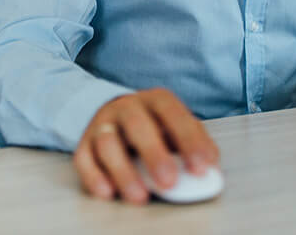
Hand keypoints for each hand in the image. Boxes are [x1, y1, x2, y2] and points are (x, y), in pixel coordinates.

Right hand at [73, 88, 218, 203]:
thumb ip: (194, 141)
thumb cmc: (154, 125)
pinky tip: (108, 193)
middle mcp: (127, 107)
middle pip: (138, 124)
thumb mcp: (175, 126)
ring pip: (108, 142)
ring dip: (123, 171)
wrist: (115, 113)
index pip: (173, 113)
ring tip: (140, 196)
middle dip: (154, 154)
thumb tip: (212, 165)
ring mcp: (103, 124)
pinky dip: (94, 177)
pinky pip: (83, 159)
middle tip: (169, 183)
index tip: (202, 167)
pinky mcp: (83, 143)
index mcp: (156, 100)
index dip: (189, 140)